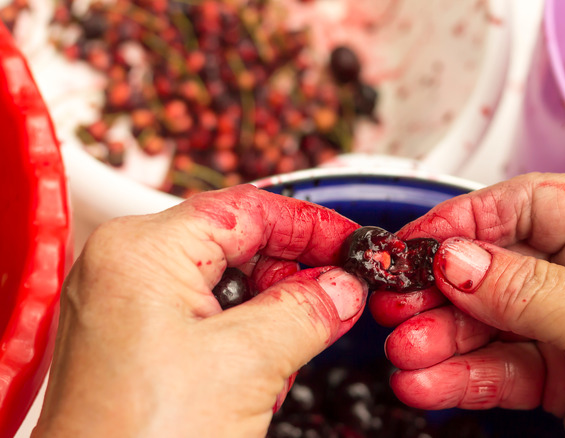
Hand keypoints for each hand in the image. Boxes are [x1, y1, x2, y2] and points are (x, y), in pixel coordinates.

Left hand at [33, 184, 366, 436]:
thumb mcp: (247, 365)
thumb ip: (306, 311)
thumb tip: (343, 286)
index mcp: (141, 252)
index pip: (244, 210)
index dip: (308, 225)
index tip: (350, 244)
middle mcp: (126, 268)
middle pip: (235, 245)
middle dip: (291, 275)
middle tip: (338, 298)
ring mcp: (127, 305)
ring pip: (225, 284)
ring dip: (271, 313)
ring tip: (293, 350)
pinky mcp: (135, 341)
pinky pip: (205, 318)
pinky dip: (245, 337)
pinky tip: (261, 373)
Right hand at [372, 173, 564, 436]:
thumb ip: (528, 287)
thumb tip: (455, 257)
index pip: (534, 203)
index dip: (470, 219)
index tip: (418, 240)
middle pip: (502, 264)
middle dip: (445, 289)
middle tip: (398, 303)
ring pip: (493, 321)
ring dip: (443, 338)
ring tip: (405, 355)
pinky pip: (502, 367)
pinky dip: (463, 375)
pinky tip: (429, 382)